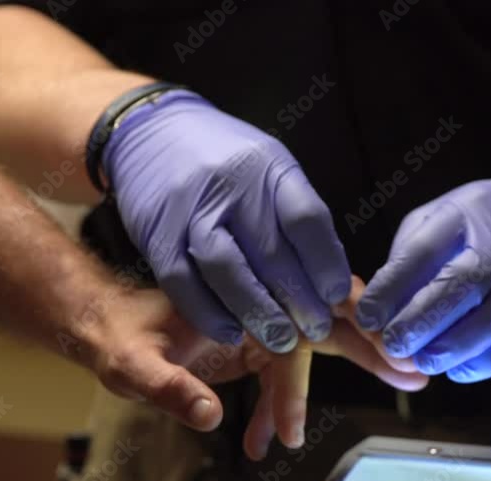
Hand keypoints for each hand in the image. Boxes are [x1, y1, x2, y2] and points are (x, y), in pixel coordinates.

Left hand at [81, 287, 424, 459]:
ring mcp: (258, 321)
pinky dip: (277, 408)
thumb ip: (170, 388)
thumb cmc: (119, 335)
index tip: (392, 346)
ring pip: (306, 355)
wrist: (103, 327)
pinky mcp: (252, 341)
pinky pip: (280, 375)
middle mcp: (259, 302)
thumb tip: (210, 417)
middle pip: (327, 323)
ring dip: (306, 400)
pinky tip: (265, 441)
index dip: (356, 329)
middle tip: (413, 372)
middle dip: (370, 351)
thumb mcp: (134, 364)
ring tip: (305, 437)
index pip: (311, 310)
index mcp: (244, 295)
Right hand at [105, 89, 349, 353]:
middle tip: (316, 329)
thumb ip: (297, 216)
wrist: (153, 131)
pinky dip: (209, 314)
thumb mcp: (271, 168)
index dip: (325, 264)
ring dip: (258, 313)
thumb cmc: (226, 159)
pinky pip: (184, 283)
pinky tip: (231, 333)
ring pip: (228, 270)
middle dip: (299, 300)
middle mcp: (231, 187)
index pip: (306, 220)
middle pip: (271, 252)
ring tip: (281, 339)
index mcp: (269, 168)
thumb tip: (333, 280)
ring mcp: (191, 211)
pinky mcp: (158, 234)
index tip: (337, 296)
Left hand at [356, 166, 490, 382]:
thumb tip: (380, 310)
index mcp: (465, 214)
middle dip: (425, 319)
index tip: (366, 316)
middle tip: (394, 346)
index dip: (393, 286)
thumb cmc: (480, 225)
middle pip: (466, 281)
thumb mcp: (438, 219)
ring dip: (459, 345)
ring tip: (426, 362)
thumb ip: (409, 258)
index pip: (424, 249)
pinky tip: (462, 369)